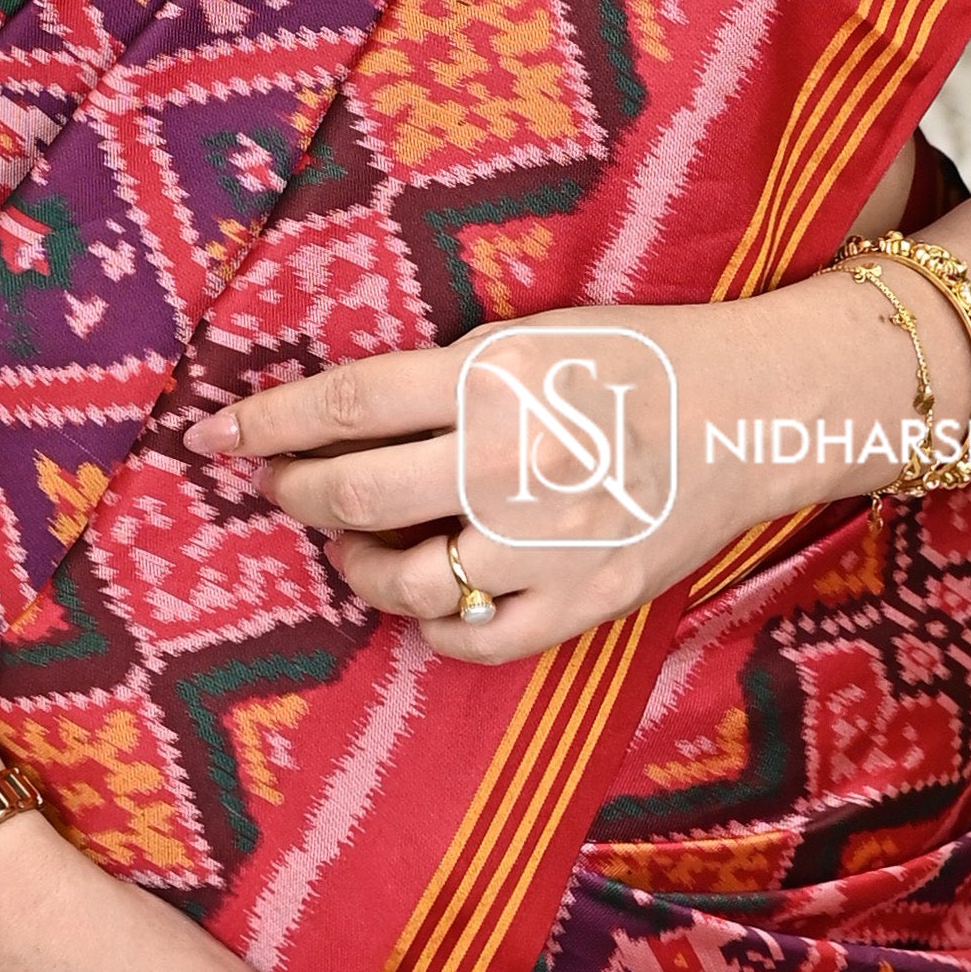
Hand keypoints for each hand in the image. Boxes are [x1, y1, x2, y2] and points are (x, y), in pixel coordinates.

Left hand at [183, 294, 881, 665]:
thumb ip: (443, 374)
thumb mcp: (536, 331)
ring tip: (356, 546)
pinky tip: (427, 598)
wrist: (759, 411)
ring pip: (400, 580)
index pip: (344, 403)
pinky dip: (429, 627)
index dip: (263, 422)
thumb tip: (335, 414)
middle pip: (353, 492)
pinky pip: (470, 641)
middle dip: (293, 492)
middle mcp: (513, 460)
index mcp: (496, 374)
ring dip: (355, 565)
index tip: (212, 434)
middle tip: (279, 485)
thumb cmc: (640, 356)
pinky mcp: (584, 600)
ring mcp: (548, 541)